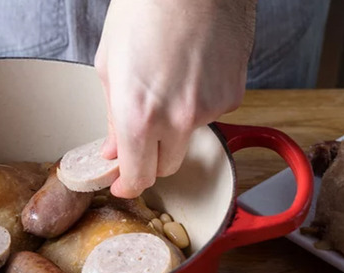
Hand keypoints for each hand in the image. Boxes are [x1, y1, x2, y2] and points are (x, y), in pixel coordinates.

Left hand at [95, 0, 255, 197]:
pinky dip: (198, 103)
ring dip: (175, 126)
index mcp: (138, 116)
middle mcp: (177, 120)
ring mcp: (210, 109)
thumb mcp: (110, 65)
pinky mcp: (233, 95)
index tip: (124, 184)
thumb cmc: (145, 8)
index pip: (138, 176)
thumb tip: (115, 147)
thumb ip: (113, 116)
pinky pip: (211, 113)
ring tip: (167, 81)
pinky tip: (190, 71)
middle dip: (150, 157)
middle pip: (166, 165)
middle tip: (139, 137)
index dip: (129, 185)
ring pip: (189, 137)